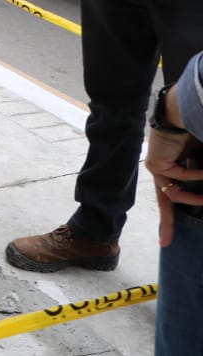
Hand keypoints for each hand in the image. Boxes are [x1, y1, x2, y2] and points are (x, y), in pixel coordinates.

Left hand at [145, 126, 202, 246]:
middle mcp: (163, 169)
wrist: (184, 113)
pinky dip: (196, 176)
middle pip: (165, 202)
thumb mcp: (202, 159)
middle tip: (167, 243)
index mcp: (174, 169)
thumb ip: (199, 174)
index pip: (173, 196)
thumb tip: (202, 193)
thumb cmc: (197, 132)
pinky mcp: (156, 164)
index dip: (170, 219)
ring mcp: (157, 167)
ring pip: (174, 194)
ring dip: (194, 198)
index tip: (166, 241)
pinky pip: (179, 178)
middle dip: (167, 224)